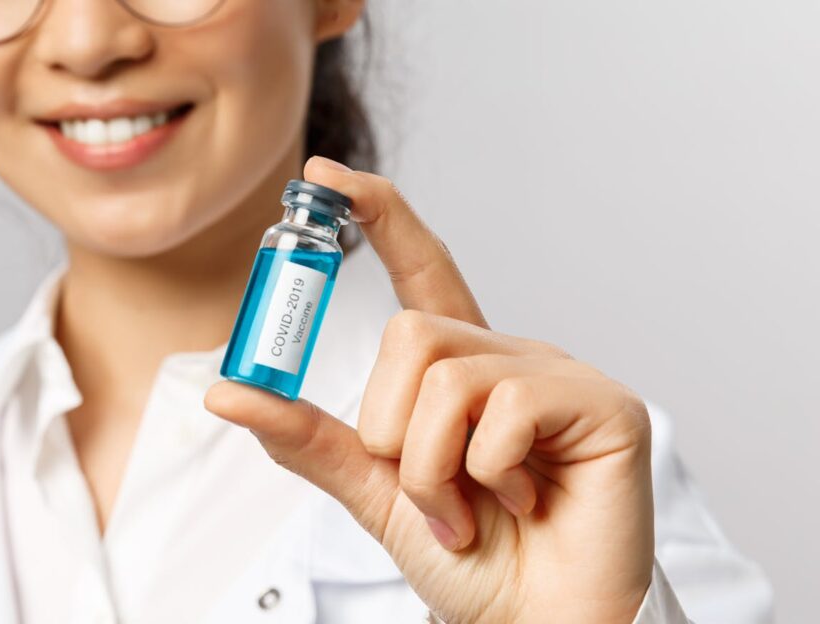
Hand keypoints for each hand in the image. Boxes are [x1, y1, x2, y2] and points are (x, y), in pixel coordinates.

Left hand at [204, 156, 654, 622]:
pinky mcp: (604, 405)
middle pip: (410, 331)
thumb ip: (310, 437)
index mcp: (460, 371)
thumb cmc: (471, 560)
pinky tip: (522, 503)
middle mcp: (510, 358)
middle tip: (428, 492)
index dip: (380, 216)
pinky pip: (504, 408)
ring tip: (471, 509)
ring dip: (433, 467)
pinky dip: (485, 475)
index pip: (420, 271)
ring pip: (446, 374)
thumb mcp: (374, 490)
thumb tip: (227, 390)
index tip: (326, 175)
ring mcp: (560, 376)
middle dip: (392, 429)